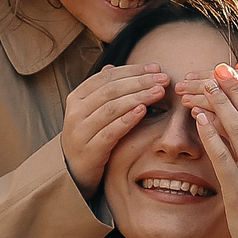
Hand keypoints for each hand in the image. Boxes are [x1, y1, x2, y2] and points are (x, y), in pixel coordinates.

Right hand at [62, 63, 167, 193]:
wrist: (74, 172)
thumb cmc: (89, 136)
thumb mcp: (92, 111)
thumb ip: (101, 90)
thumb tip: (111, 66)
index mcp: (77, 97)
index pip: (107, 77)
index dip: (132, 70)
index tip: (156, 67)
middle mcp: (75, 112)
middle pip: (111, 90)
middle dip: (140, 82)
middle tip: (163, 78)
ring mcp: (80, 132)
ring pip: (111, 108)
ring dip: (138, 97)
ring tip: (159, 92)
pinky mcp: (89, 151)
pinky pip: (110, 132)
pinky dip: (127, 120)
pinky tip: (143, 111)